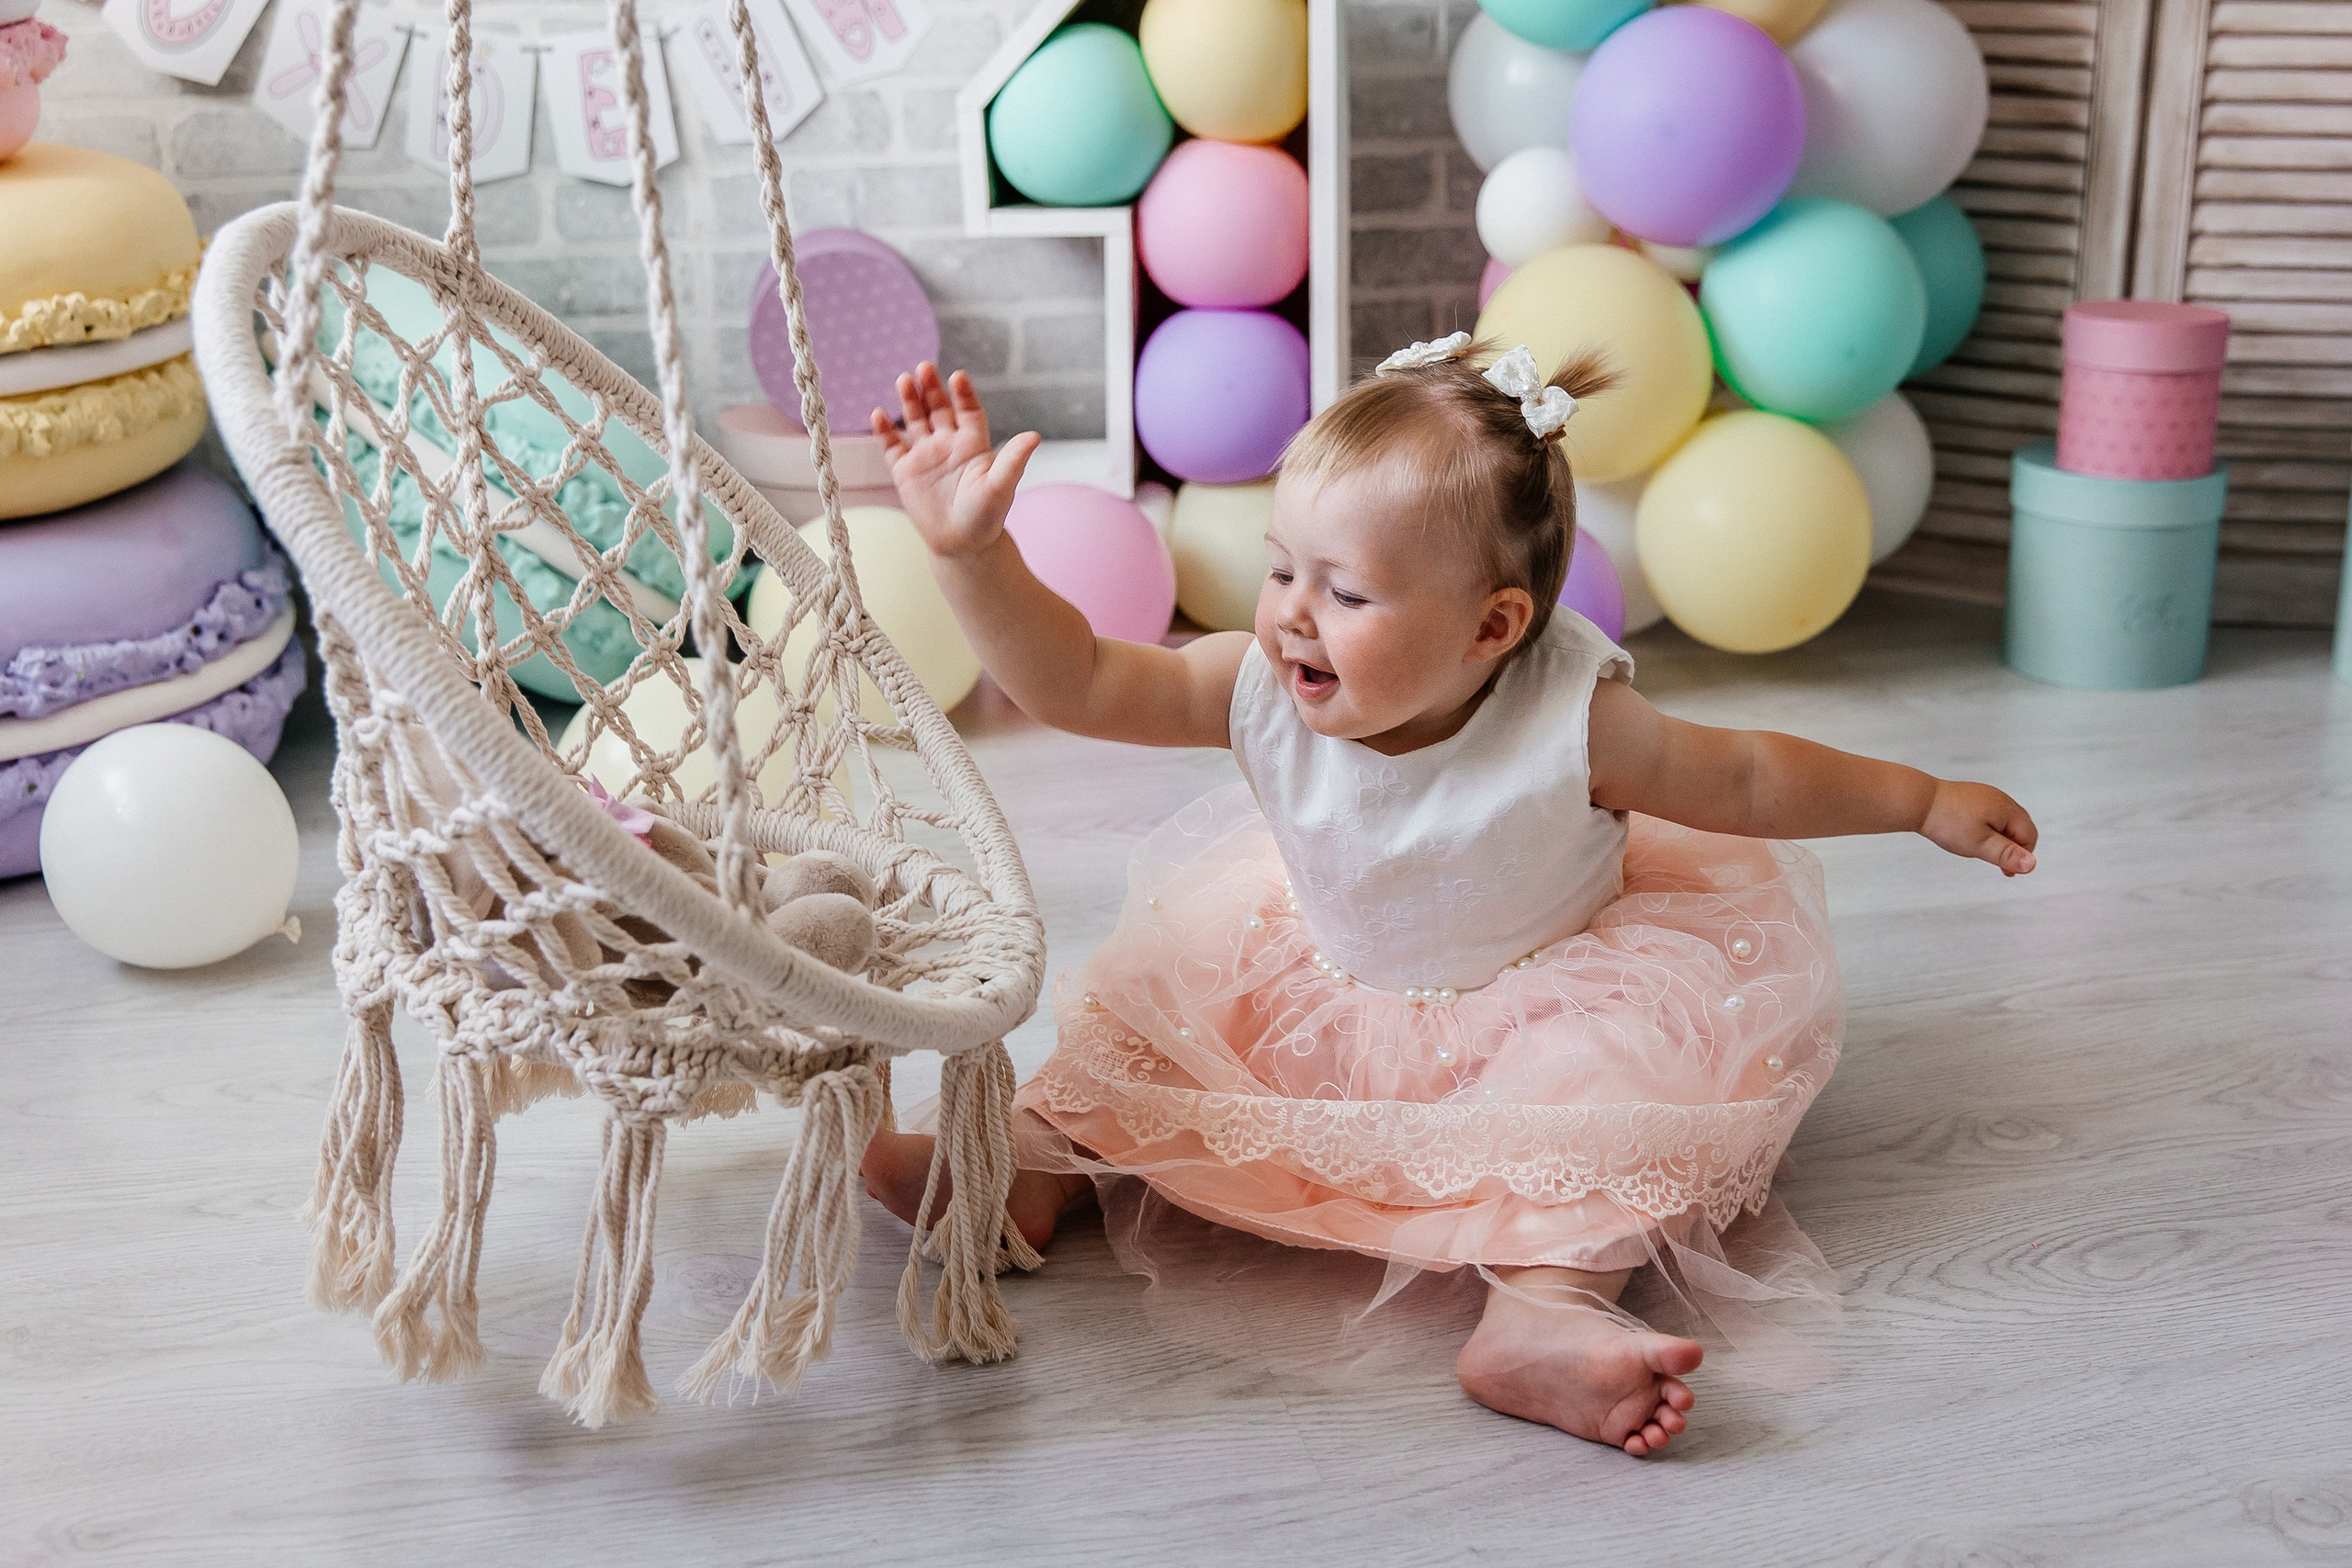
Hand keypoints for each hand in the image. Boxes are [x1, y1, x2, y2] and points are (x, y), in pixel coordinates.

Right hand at [871, 363, 1040, 558]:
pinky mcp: (905, 471)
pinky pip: (892, 445)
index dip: (963, 394)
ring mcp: (926, 455)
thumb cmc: (987, 516)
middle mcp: (948, 444)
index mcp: (973, 444)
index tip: (958, 377)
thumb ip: (1013, 459)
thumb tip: (1035, 436)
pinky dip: (884, 430)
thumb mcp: (1001, 486)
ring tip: (903, 380)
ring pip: (915, 420)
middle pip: (939, 408)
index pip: (968, 410)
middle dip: (931, 388)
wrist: (962, 544)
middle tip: (924, 367)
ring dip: (909, 400)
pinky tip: (878, 414)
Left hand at [1921, 779, 2037, 875]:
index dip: (2021, 855)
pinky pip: (1987, 816)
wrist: (1919, 802)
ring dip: (1997, 839)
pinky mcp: (1971, 797)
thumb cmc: (1948, 822)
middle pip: (2019, 828)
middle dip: (2011, 847)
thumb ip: (2007, 855)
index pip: (2029, 836)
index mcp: (2007, 809)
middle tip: (1995, 863)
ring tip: (1978, 849)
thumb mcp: (1981, 844)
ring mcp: (1985, 796)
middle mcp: (2000, 799)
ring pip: (2002, 822)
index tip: (2006, 870)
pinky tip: (1968, 836)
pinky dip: (1984, 829)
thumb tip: (2031, 864)